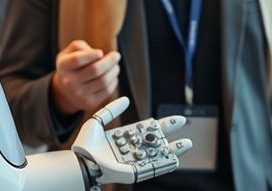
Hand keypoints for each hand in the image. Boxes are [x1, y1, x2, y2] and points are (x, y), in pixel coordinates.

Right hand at [51, 40, 120, 114]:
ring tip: (115, 66)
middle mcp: (69, 82)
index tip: (100, 52)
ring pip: (104, 80)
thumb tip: (99, 55)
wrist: (67, 88)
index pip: (78, 59)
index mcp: (64, 65)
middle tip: (116, 55)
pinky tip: (112, 76)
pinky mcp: (89, 103)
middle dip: (110, 61)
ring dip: (114, 70)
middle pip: (95, 70)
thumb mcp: (71, 51)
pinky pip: (107, 90)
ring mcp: (79, 95)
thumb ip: (81, 47)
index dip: (91, 55)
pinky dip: (113, 81)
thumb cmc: (73, 64)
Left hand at [72, 97, 192, 184]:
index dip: (160, 123)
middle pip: (155, 140)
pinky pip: (153, 168)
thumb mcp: (98, 121)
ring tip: (187, 144)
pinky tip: (176, 158)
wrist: (83, 161)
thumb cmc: (86, 144)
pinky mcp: (135, 172)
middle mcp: (131, 149)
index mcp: (124, 138)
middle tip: (183, 125)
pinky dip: (165, 164)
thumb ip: (111, 110)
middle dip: (170, 133)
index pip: (146, 129)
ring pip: (157, 154)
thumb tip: (126, 99)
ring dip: (173, 149)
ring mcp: (134, 160)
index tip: (174, 119)